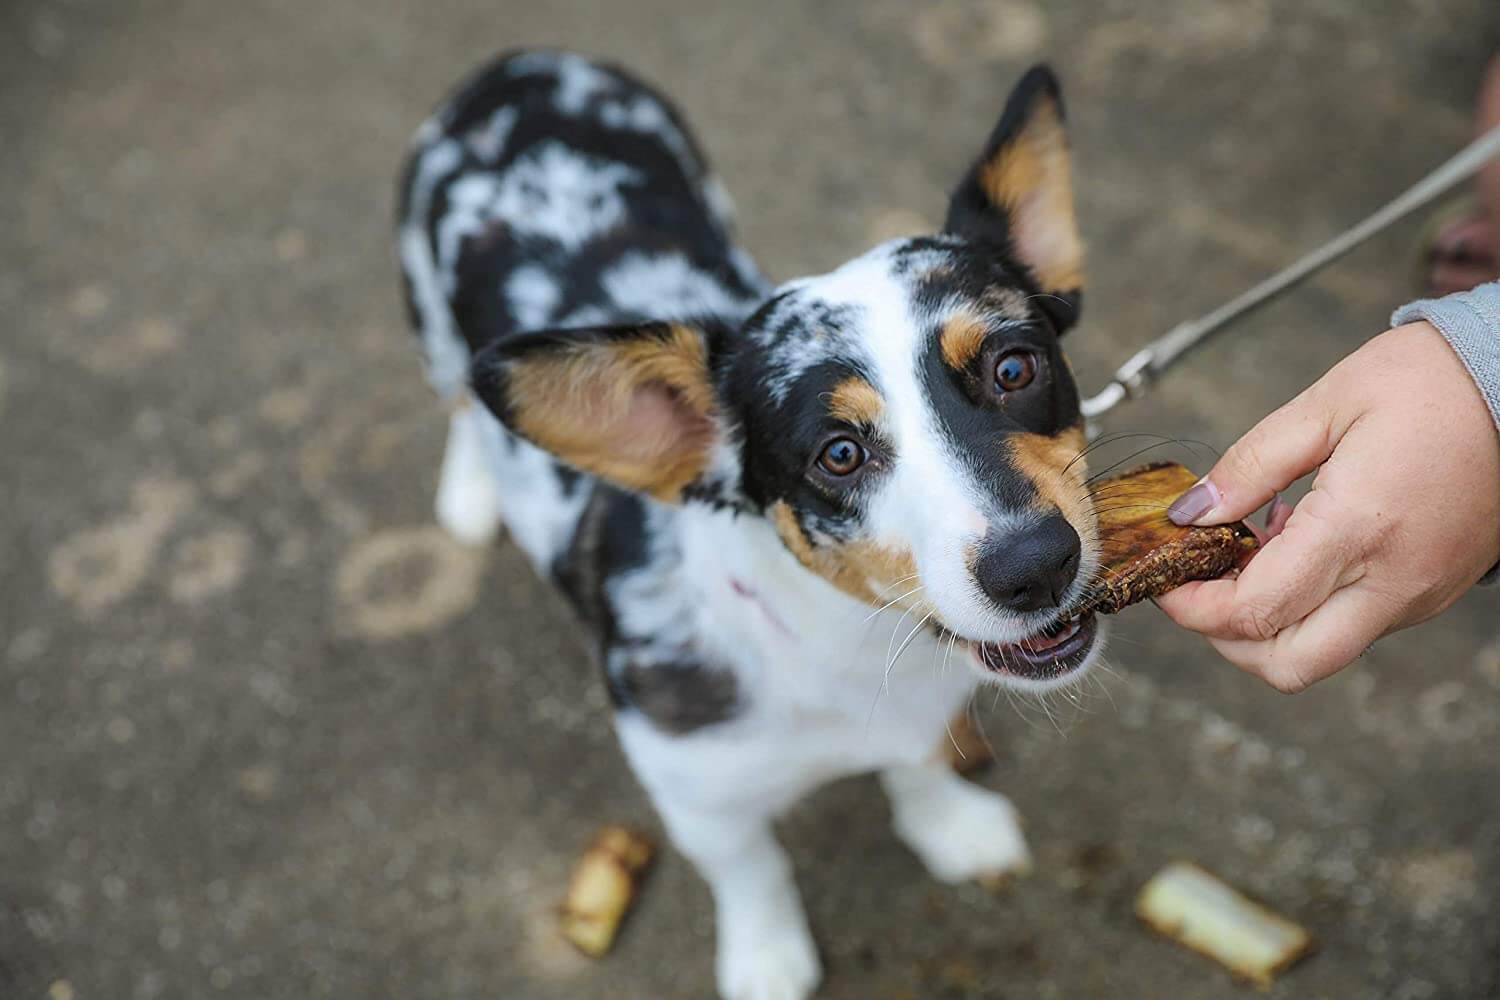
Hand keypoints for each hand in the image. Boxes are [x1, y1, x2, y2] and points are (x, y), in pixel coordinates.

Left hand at [1155, 321, 1499, 691]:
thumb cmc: (1435, 382)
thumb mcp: (1327, 402)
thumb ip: (1250, 465)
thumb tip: (1190, 513)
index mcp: (1359, 529)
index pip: (1255, 613)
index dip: (1194, 607)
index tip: (1167, 577)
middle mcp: (1394, 580)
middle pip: (1288, 665)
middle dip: (1225, 638)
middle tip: (1198, 585)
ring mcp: (1420, 594)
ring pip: (1322, 652)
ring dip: (1269, 622)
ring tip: (1253, 552)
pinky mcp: (1433, 591)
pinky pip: (1356, 625)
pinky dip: (1310, 605)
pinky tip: (1299, 544)